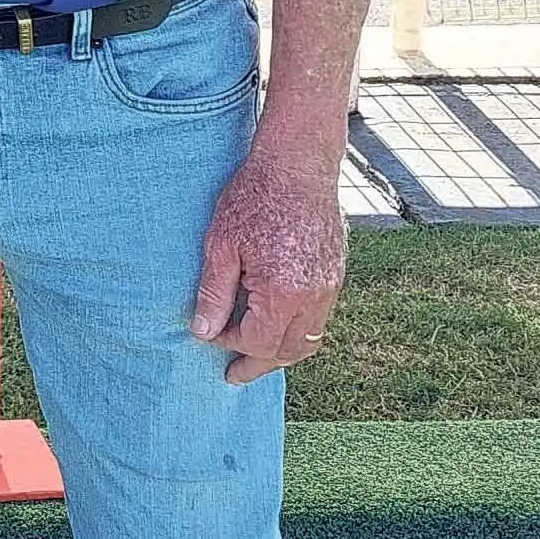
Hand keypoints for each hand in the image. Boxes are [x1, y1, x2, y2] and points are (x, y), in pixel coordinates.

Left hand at [191, 139, 346, 383]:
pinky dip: (296, 331)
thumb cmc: (254, 198)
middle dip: (258, 364)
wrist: (297, 165)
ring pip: (309, 340)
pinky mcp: (336, 275)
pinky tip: (275, 324)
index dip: (231, 345)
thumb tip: (203, 333)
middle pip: (287, 351)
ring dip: (281, 352)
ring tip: (255, 355)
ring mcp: (330, 288)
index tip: (210, 335)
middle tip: (234, 373)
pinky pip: (319, 319)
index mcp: (283, 293)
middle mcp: (313, 297)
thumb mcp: (221, 244)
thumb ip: (213, 293)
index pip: (257, 342)